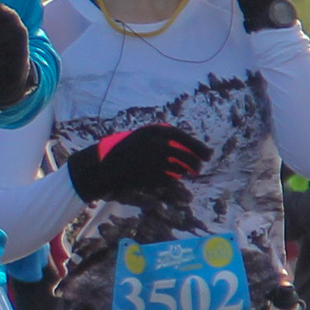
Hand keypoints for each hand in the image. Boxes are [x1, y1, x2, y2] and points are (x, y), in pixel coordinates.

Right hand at [67, 123, 210, 207]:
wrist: (102, 166)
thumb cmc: (122, 150)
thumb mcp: (140, 137)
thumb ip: (159, 139)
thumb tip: (185, 146)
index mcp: (152, 131)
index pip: (182, 137)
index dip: (197, 146)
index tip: (207, 153)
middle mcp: (155, 144)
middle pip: (184, 154)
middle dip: (196, 161)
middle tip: (202, 166)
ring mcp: (153, 161)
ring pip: (179, 167)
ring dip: (187, 171)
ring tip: (190, 172)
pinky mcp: (150, 176)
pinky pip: (169, 178)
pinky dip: (173, 178)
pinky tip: (173, 178)